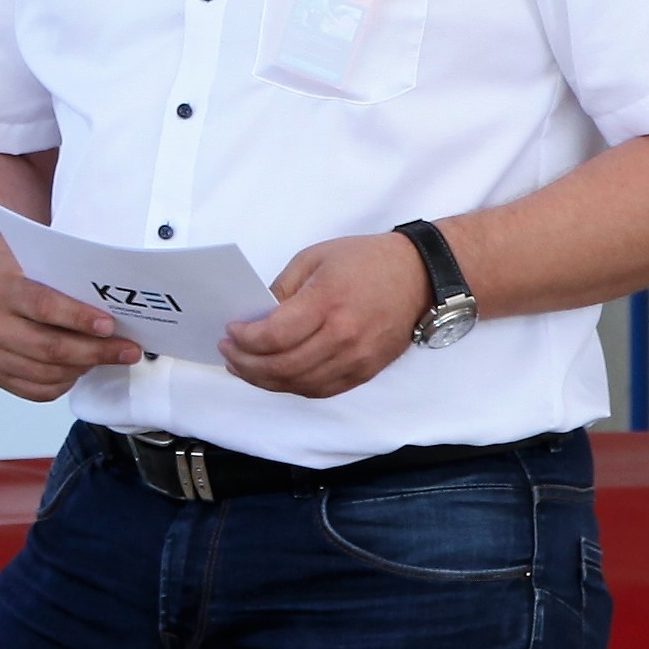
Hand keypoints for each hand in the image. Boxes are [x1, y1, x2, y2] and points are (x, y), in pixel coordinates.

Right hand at [0, 248, 141, 400]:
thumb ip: (67, 279)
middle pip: (50, 347)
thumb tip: (115, 298)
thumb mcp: (37, 263)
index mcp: (4, 289)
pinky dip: (66, 382)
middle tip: (127, 349)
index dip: (79, 318)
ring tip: (109, 356)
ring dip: (85, 367)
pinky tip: (81, 368)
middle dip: (96, 351)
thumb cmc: (19, 274)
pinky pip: (40, 390)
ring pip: (49, 373)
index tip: (110, 325)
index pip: (45, 306)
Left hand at [219, 233, 431, 398]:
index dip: (245, 339)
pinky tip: (277, 376)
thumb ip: (283, 289)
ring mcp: (356, 358)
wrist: (419, 277)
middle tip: (229, 353)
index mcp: (327, 302)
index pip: (275, 335)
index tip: (231, 332)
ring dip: (265, 381)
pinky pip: (321, 390)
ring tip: (245, 368)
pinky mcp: (365, 371)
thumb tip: (256, 316)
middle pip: (283, 367)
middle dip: (247, 364)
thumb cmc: (366, 261)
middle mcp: (343, 336)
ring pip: (299, 384)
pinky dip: (294, 387)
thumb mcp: (315, 258)